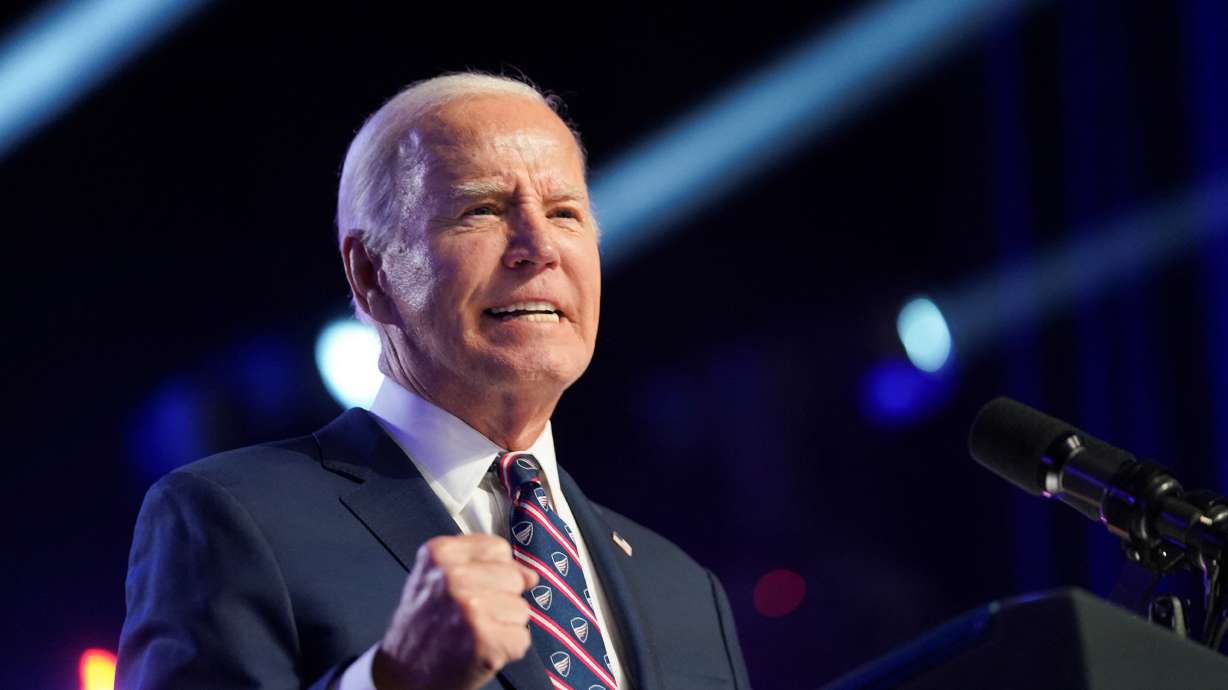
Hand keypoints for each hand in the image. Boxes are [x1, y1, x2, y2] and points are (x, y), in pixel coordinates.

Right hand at [372, 534, 538, 689]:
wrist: (399, 675)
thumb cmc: (423, 627)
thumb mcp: (439, 580)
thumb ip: (485, 567)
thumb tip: (531, 575)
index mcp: (440, 553)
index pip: (499, 549)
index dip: (493, 573)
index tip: (472, 590)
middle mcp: (452, 576)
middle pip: (515, 578)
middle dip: (501, 600)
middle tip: (469, 618)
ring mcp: (469, 608)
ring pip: (522, 610)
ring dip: (504, 627)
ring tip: (472, 635)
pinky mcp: (484, 640)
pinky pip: (522, 639)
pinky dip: (507, 650)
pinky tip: (480, 652)